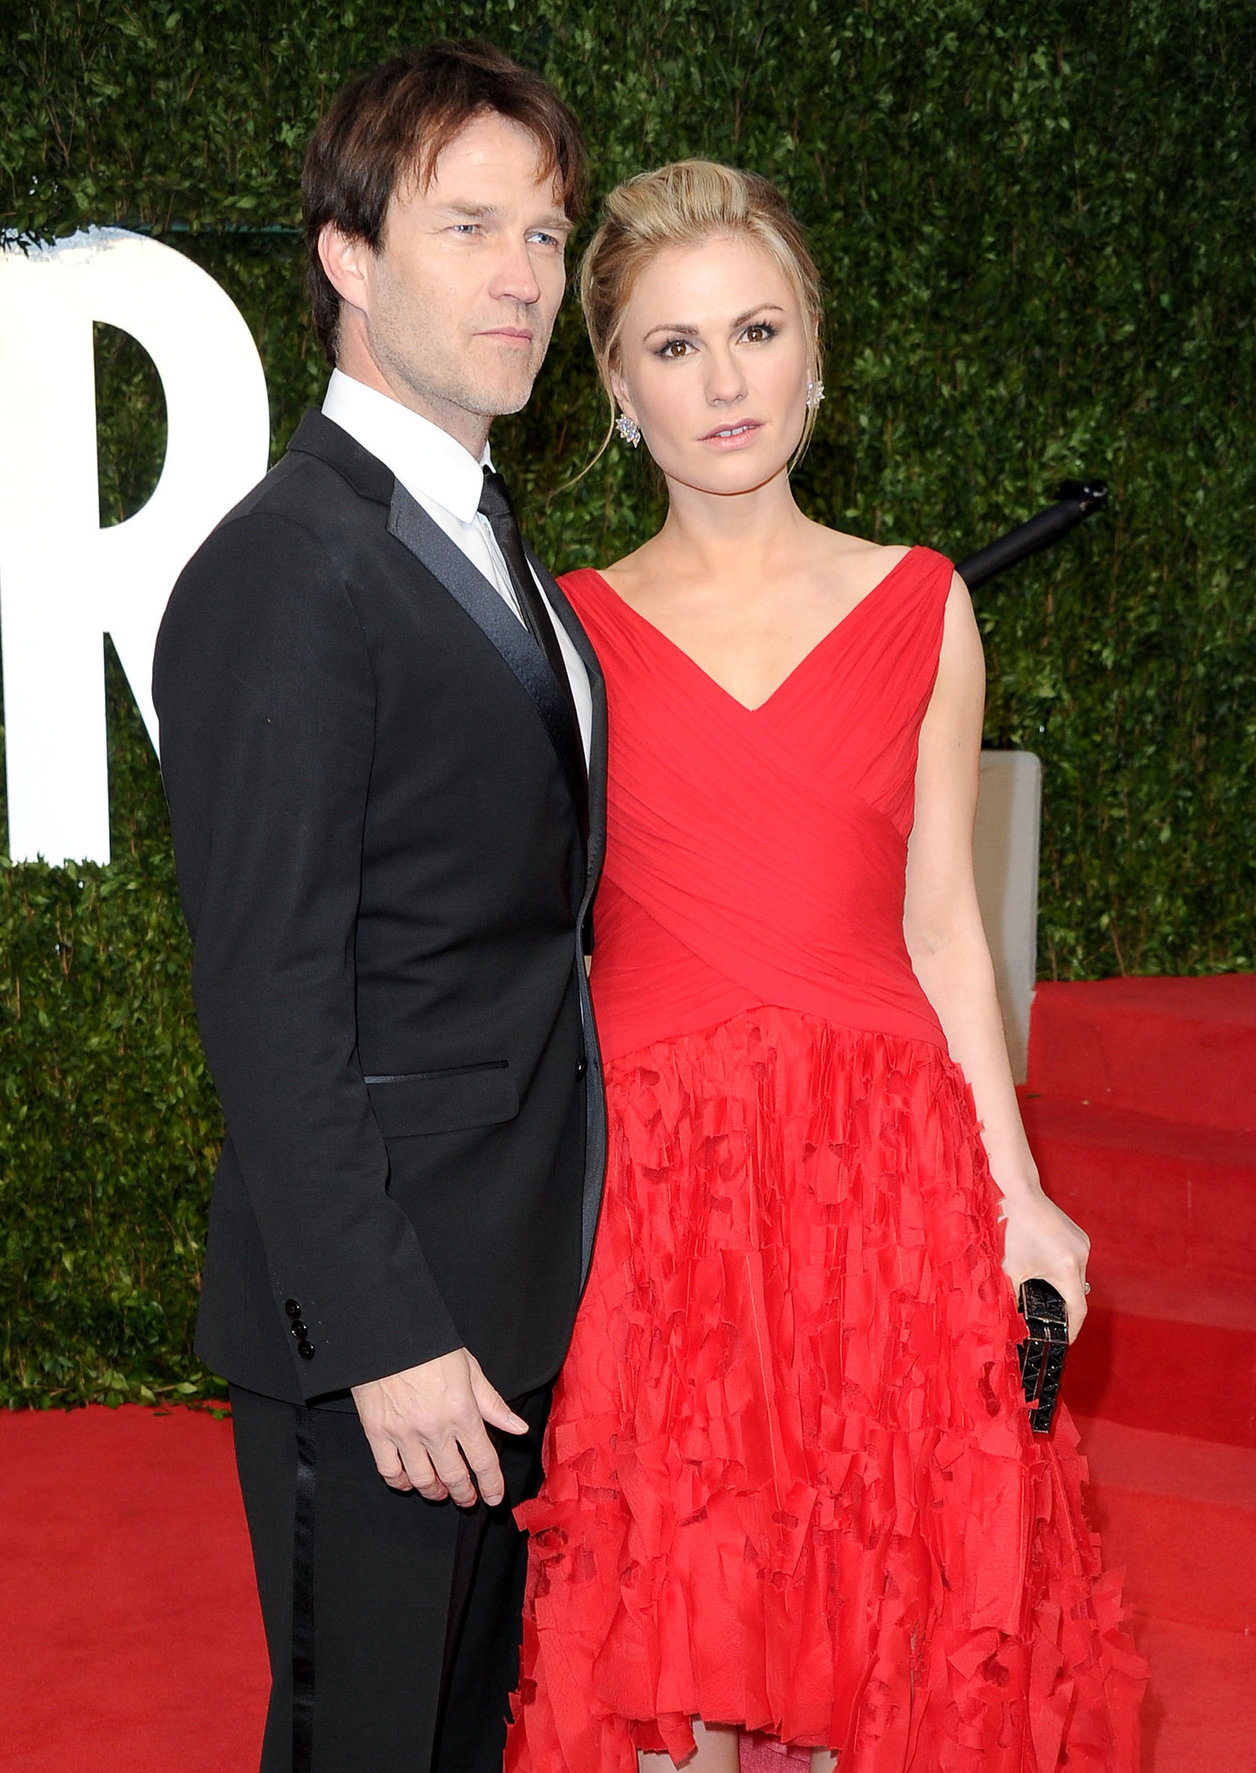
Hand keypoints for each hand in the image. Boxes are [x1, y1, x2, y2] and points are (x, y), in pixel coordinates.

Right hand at [351, 1348, 526, 1506]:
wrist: (389, 1332)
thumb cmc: (432, 1347)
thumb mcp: (470, 1370)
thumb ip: (493, 1404)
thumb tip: (519, 1429)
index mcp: (462, 1412)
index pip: (484, 1462)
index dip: (492, 1486)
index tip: (494, 1498)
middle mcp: (435, 1428)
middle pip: (454, 1477)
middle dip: (465, 1494)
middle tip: (468, 1498)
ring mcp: (404, 1433)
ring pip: (423, 1481)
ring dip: (435, 1492)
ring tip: (441, 1491)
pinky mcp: (377, 1433)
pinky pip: (390, 1472)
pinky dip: (401, 1482)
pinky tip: (410, 1481)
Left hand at [998, 1185, 1090, 1341]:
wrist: (1022, 1196)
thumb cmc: (1014, 1231)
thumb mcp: (1011, 1268)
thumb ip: (1012, 1295)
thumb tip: (1009, 1318)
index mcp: (1067, 1269)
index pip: (1078, 1310)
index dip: (1072, 1329)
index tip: (1065, 1340)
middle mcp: (1081, 1258)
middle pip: (1078, 1294)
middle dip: (1065, 1308)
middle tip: (1051, 1320)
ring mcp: (1083, 1246)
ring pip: (1077, 1277)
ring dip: (1064, 1287)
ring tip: (1046, 1293)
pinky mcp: (1080, 1237)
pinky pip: (1076, 1262)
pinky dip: (1064, 1271)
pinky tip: (1047, 1269)